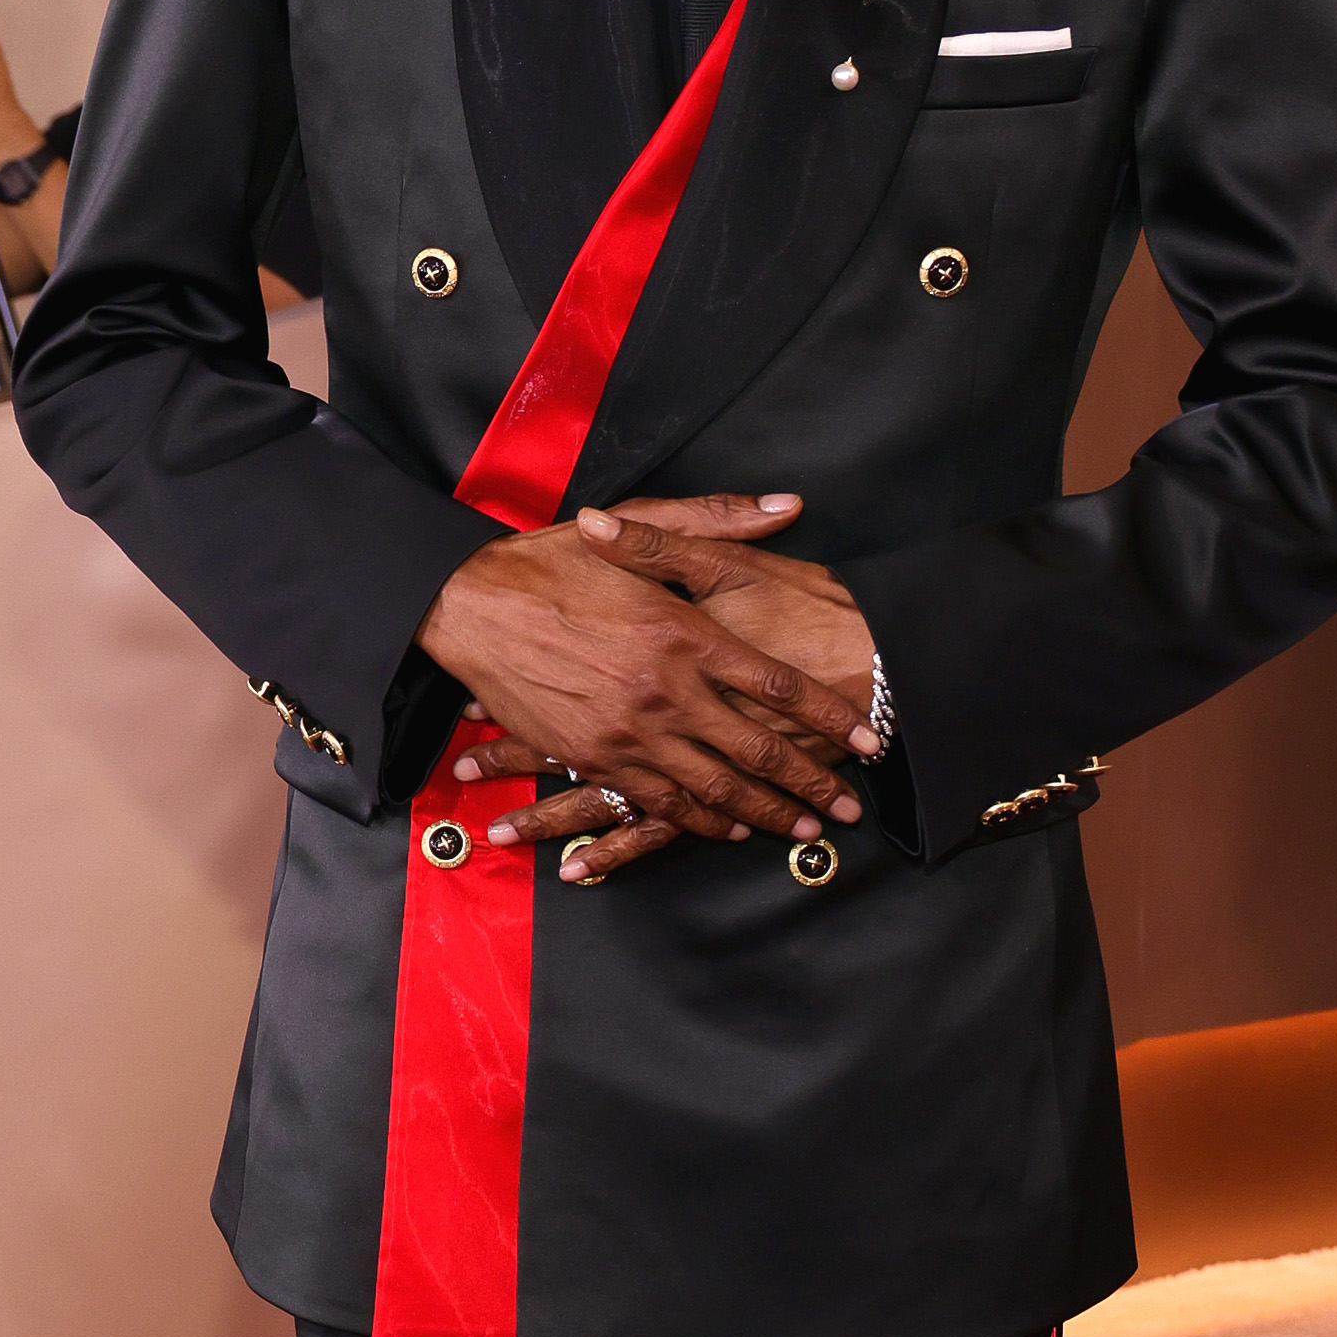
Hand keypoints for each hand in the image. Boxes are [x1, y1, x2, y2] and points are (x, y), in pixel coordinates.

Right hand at [420, 490, 877, 871]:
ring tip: (804, 829)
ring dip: (765, 814)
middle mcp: (665, 690)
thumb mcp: (635, 529)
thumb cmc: (551, 562)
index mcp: (684, 632)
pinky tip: (728, 829)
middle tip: (847, 808)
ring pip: (715, 788)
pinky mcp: (594, 756)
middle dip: (810, 784)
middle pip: (758, 750)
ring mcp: (630, 731)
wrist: (469, 606)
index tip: (868, 738)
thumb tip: (789, 507)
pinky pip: (659, 802)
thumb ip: (717, 521)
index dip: (829, 715)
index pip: (777, 684)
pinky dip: (700, 820)